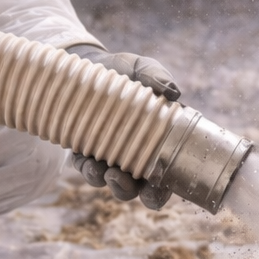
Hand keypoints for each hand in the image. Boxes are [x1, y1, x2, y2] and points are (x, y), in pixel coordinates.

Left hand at [66, 45, 178, 209]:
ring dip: (113, 185)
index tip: (159, 188)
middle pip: (141, 188)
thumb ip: (156, 75)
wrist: (88, 65)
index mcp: (158, 140)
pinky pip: (87, 169)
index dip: (165, 189)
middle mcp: (136, 154)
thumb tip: (172, 91)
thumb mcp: (142, 68)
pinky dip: (89, 170)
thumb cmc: (124, 70)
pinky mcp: (86, 150)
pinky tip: (88, 162)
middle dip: (138, 193)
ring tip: (109, 174)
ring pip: (114, 183)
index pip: (167, 174)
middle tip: (134, 185)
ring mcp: (110, 155)